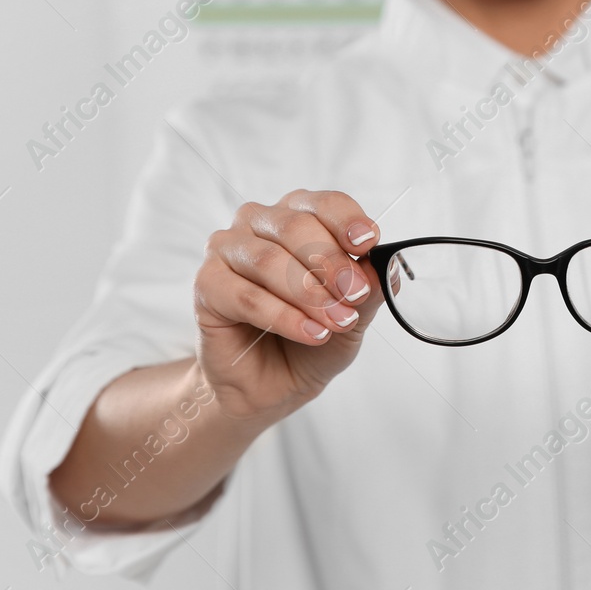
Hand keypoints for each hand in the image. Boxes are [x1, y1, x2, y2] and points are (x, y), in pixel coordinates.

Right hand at [194, 189, 385, 420]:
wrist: (271, 385)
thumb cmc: (310, 339)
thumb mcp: (352, 317)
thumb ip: (367, 291)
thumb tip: (383, 269)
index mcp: (296, 216)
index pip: (323, 204)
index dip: (347, 221)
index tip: (368, 243)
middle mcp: (259, 224)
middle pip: (296, 228)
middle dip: (332, 264)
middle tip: (355, 296)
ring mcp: (227, 250)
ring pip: (269, 261)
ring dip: (309, 294)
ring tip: (337, 322)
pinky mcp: (207, 284)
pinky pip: (246, 296)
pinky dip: (284, 317)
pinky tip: (312, 334)